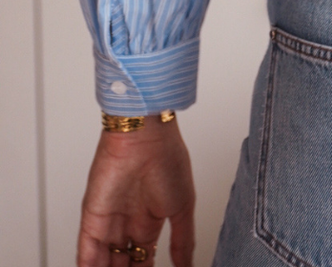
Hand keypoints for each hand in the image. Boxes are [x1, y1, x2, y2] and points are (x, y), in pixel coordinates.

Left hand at [77, 117, 194, 266]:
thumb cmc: (167, 159)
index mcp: (149, 220)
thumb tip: (188, 265)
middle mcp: (127, 223)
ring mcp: (108, 223)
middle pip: (122, 264)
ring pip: (103, 262)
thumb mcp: (183, 206)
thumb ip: (183, 239)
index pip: (144, 259)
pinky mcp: (91, 220)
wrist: (146, 136)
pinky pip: (86, 253)